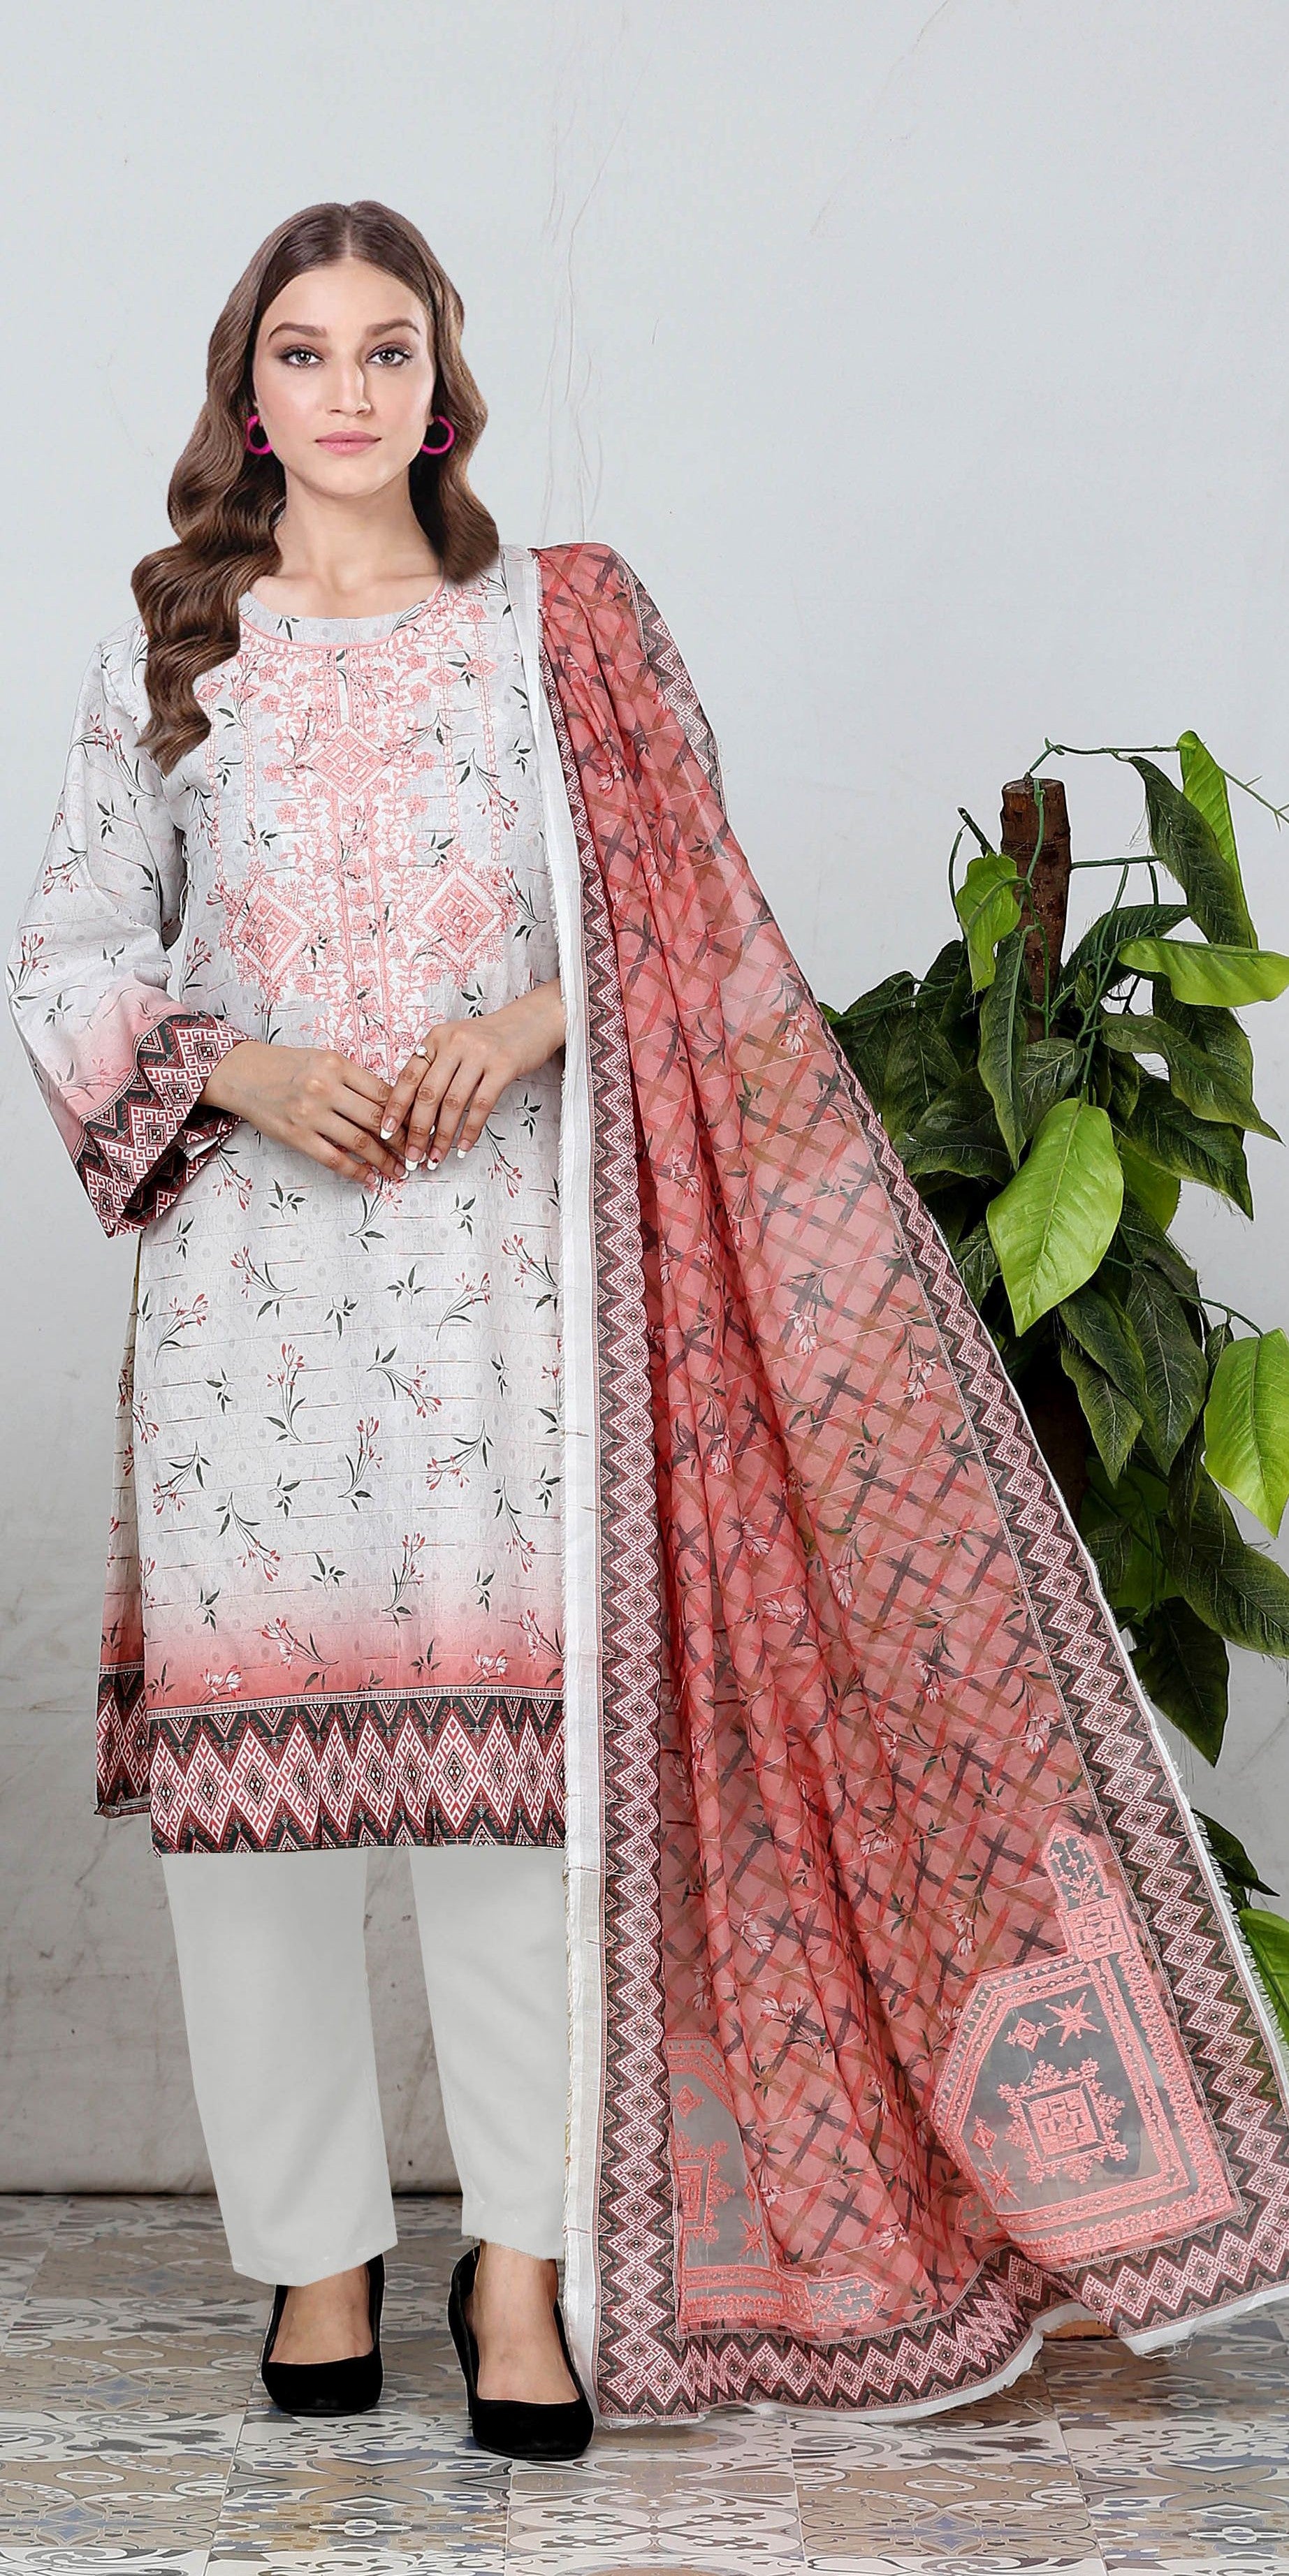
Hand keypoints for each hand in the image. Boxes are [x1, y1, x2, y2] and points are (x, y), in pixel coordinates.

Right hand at [197, 1041, 406, 1184]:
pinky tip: (370, 1179)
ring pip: (360, 1142)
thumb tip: (391, 1105)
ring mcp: (310, 1113)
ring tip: (399, 1171)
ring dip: (385, 1160)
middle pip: (377, 1118)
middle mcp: (325, 1087)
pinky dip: (356, 1171)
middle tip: (418, 1154)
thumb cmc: (288, 1066)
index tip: (421, 1126)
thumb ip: (354, 1079)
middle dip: (403, 1140)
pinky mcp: (296, 1135)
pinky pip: (333, 1159)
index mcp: (337, 1065)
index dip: (407, 1112)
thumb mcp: (324, 1060)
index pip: (384, 1092)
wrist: (243, 1073)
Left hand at [380, 980, 565, 1167]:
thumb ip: (436, 1069)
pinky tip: (463, 1147)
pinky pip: (482, 1105)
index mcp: (436, 1038)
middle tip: (412, 1156)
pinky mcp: (503, 1066)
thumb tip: (414, 1113)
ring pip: (453, 1103)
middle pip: (428, 1094)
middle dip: (418, 1131)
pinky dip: (470, 1130)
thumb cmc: (491, 1039)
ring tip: (436, 1158)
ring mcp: (479, 1054)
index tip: (386, 1133)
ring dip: (443, 1136)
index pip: (409, 1077)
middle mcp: (454, 1043)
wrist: (534, 1021)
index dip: (395, 1107)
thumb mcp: (456, 1044)